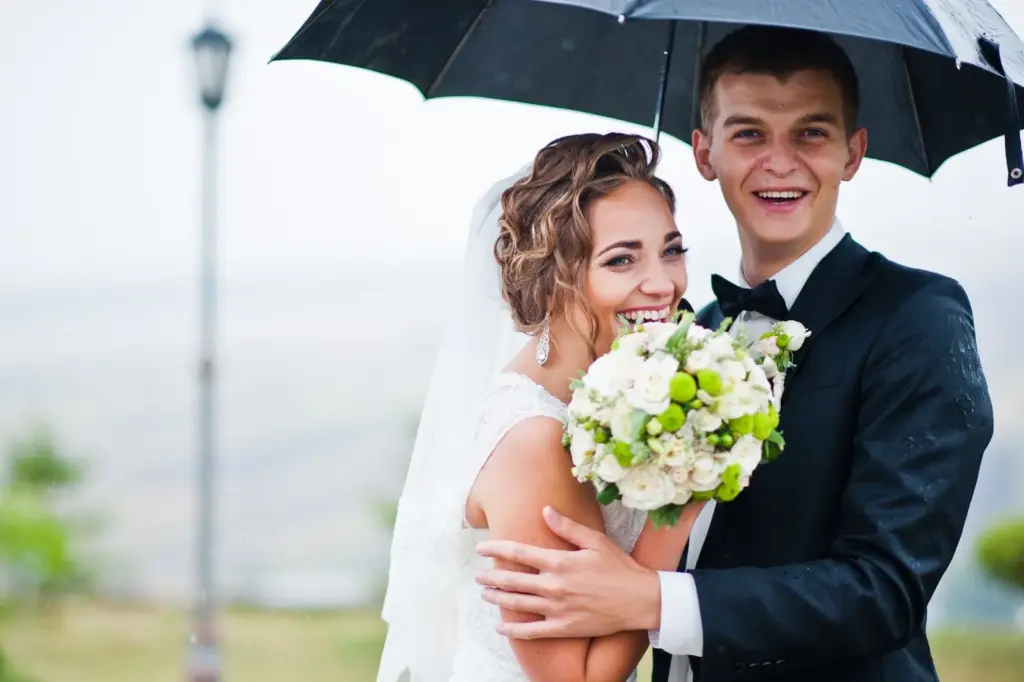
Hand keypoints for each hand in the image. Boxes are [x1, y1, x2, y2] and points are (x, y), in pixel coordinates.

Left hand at [475, 505, 659, 638]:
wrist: (640, 600)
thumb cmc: (619, 567)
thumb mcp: (595, 540)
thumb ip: (567, 526)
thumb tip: (545, 510)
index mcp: (559, 561)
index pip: (518, 553)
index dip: (495, 549)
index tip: (481, 548)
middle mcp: (554, 585)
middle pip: (511, 580)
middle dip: (490, 576)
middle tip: (477, 574)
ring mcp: (557, 609)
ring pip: (517, 603)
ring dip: (497, 598)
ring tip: (484, 593)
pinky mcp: (563, 628)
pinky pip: (532, 631)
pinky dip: (513, 630)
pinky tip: (501, 626)